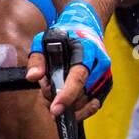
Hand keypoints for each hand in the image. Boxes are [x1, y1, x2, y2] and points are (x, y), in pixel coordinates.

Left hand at [27, 2, 111, 121]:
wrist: (85, 27)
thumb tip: (32, 77)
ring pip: (87, 103)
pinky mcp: (106, 84)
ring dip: (69, 106)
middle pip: (80, 95)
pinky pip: (94, 104)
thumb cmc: (64, 35)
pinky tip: (67, 105)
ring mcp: (105, 75)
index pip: (78, 77)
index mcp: (86, 51)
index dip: (67, 95)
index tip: (55, 110)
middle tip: (46, 91)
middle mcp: (99, 64)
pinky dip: (80, 110)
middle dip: (60, 100)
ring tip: (54, 95)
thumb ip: (37, 59)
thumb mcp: (44, 41)